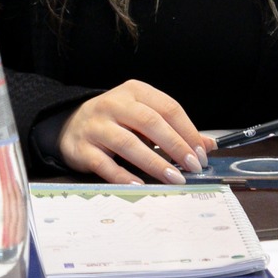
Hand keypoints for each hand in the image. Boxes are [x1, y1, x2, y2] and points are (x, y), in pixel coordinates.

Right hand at [58, 80, 210, 185]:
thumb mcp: (144, 116)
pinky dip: (123, 176)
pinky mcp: (82, 148)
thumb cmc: (115, 121)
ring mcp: (96, 125)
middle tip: (192, 166)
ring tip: (174, 178)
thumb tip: (207, 146)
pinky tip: (140, 185)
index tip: (201, 152)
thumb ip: (174, 129)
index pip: (168, 108)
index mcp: (135, 91)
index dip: (187, 131)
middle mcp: (114, 104)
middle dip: (175, 146)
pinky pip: (105, 164)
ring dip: (154, 163)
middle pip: (150, 122)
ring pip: (128, 143)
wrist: (69, 124)